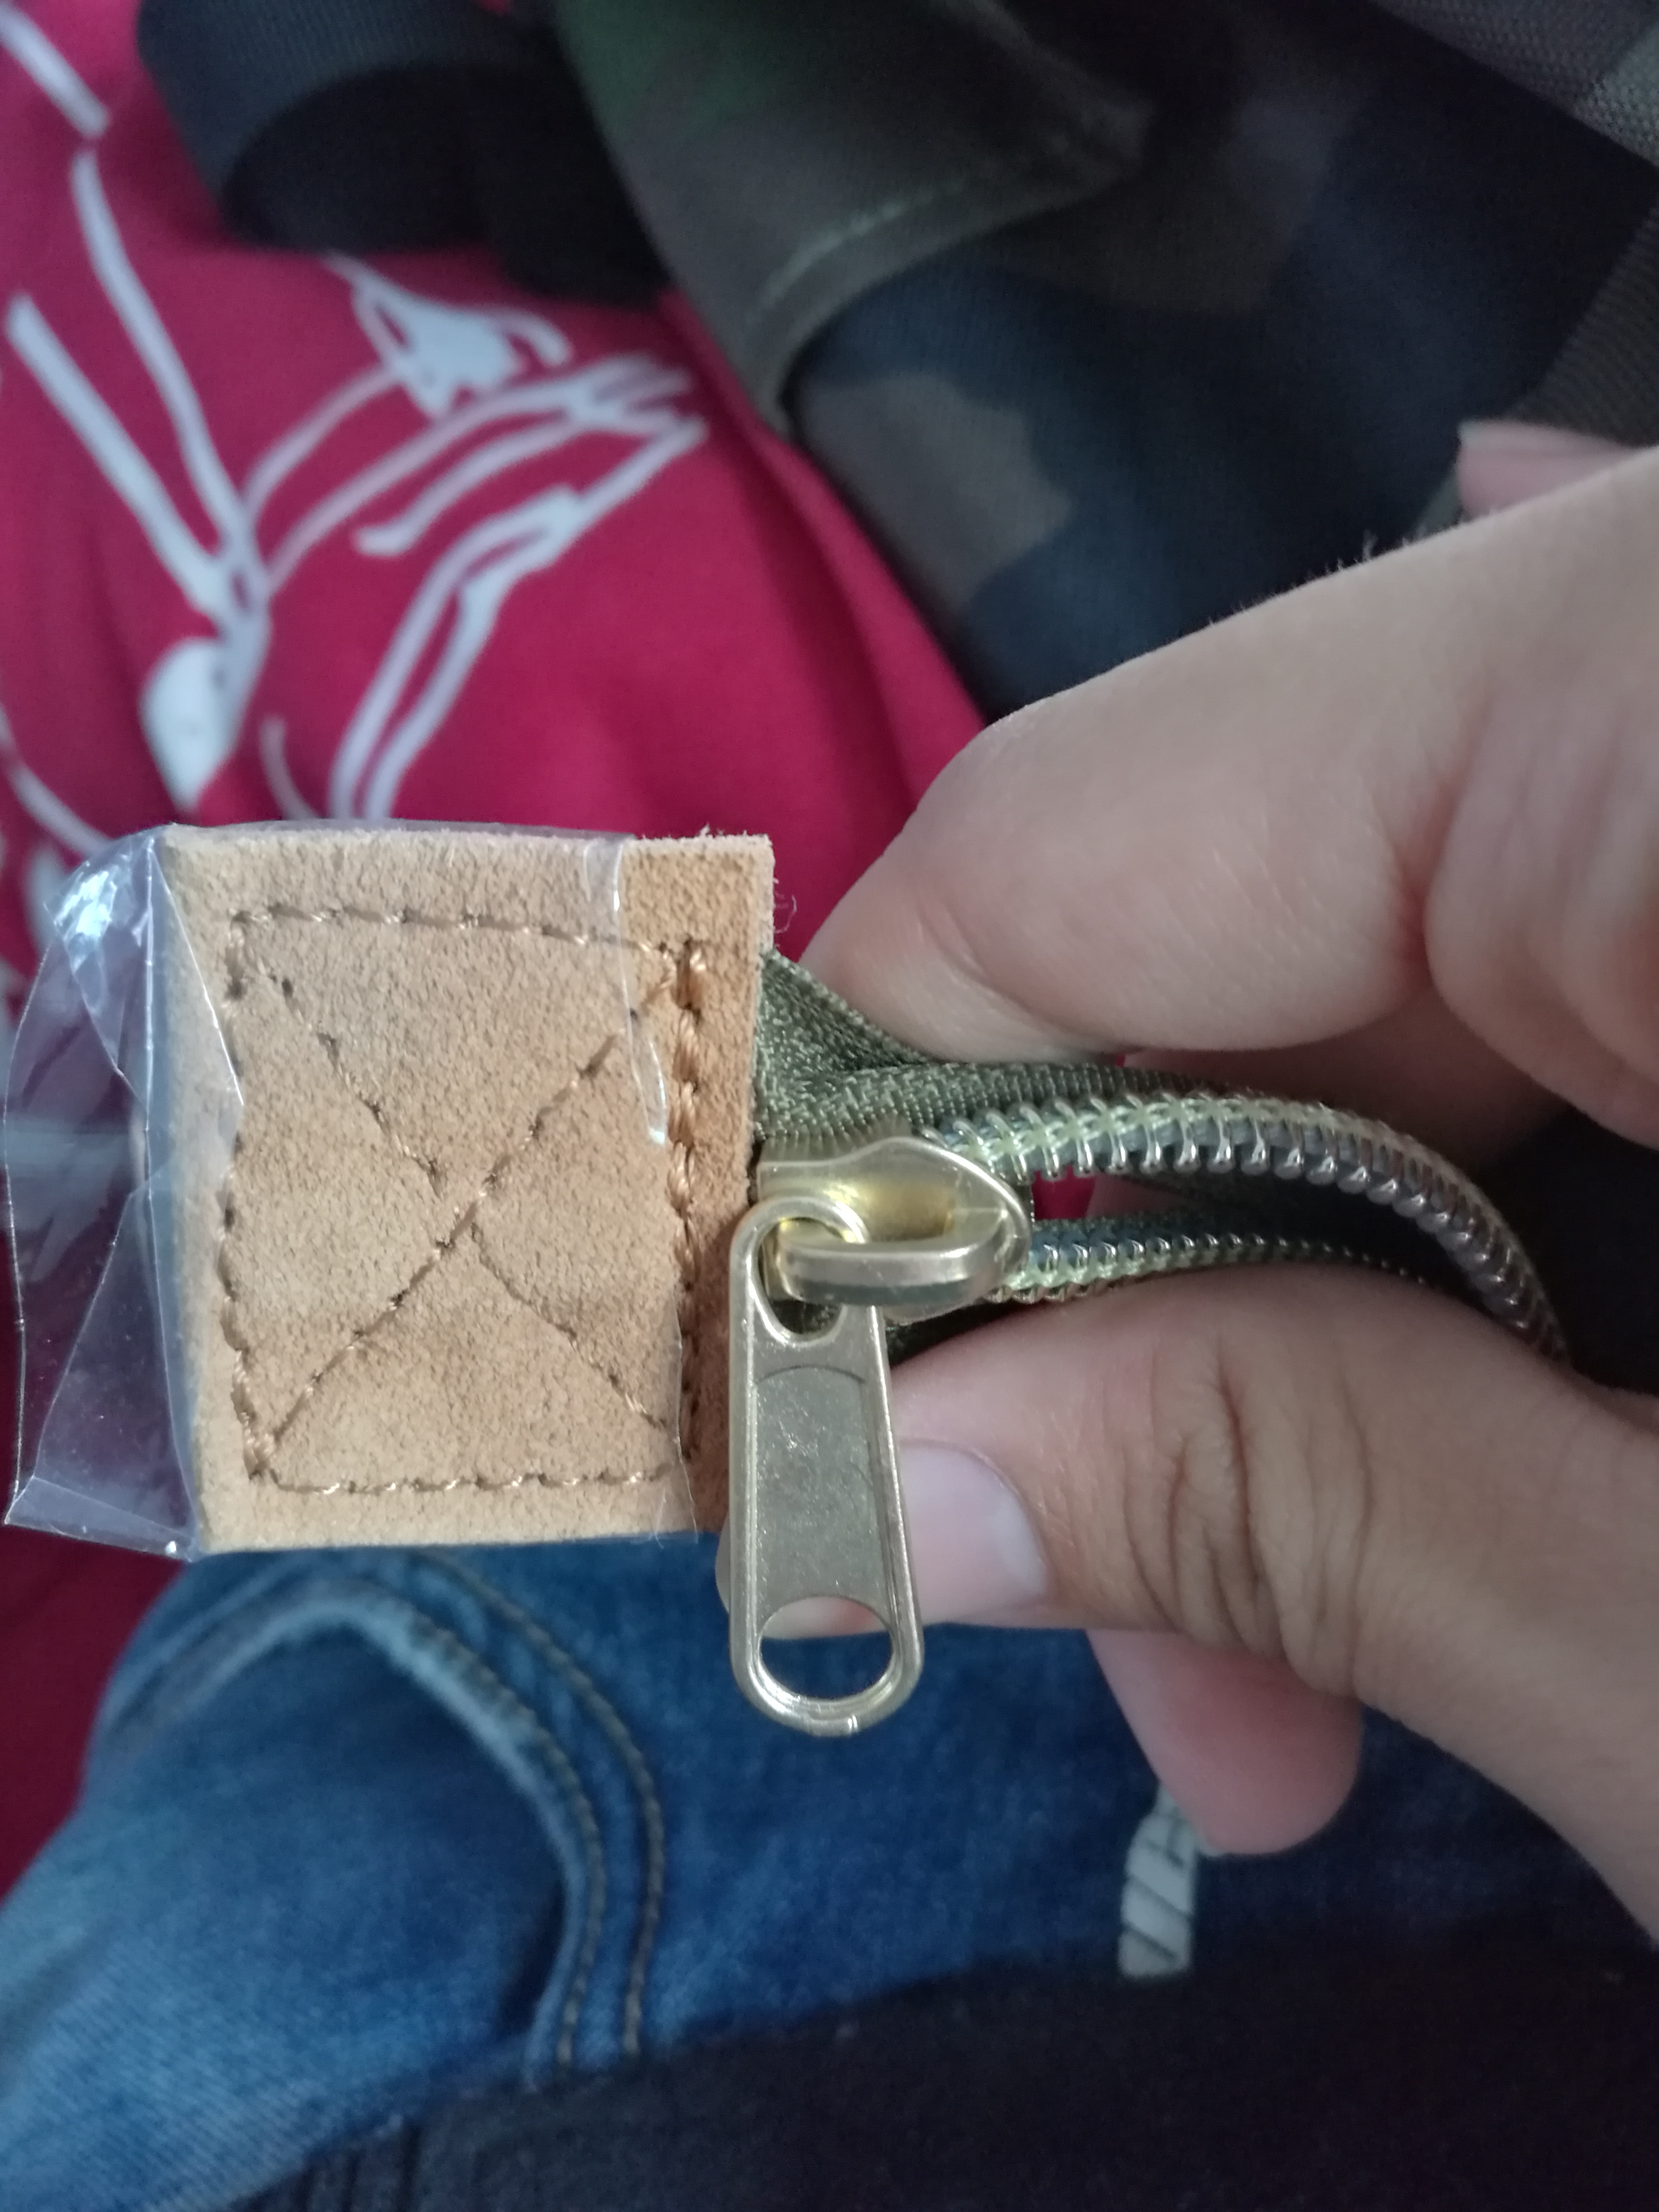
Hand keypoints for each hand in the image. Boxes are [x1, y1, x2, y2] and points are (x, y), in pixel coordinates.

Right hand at [806, 425, 1658, 1932]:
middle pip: (1237, 903)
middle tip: (1183, 1687)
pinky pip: (1568, 938)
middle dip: (1155, 1303)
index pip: (1070, 846)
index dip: (870, 1161)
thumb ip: (1316, 1497)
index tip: (839, 1464)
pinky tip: (1509, 1388)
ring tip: (1354, 1639)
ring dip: (1346, 1295)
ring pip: (1404, 946)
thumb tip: (887, 1476)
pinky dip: (1498, 1183)